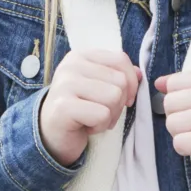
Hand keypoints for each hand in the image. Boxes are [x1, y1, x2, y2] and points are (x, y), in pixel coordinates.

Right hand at [36, 48, 139, 166]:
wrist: (50, 134)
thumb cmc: (79, 109)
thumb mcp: (98, 86)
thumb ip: (118, 75)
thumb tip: (139, 74)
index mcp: (80, 56)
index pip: (120, 59)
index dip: (131, 82)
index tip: (123, 98)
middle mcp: (71, 66)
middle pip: (120, 81)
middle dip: (118, 103)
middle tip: (100, 112)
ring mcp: (65, 85)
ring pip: (114, 97)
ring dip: (109, 116)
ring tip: (92, 118)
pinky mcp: (64, 107)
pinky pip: (102, 115)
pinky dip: (100, 126)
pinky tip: (85, 126)